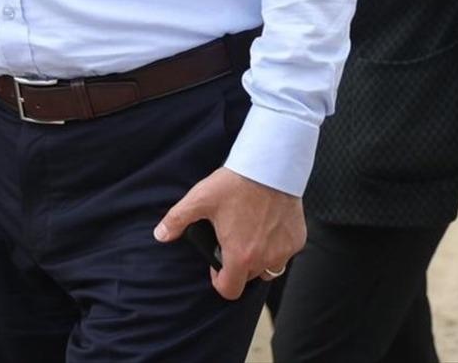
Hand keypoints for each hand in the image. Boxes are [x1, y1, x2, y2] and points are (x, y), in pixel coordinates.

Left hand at [154, 167, 304, 299]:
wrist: (270, 166)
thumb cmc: (235, 183)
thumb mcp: (200, 199)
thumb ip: (177, 219)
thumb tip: (160, 235)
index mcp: (240, 257)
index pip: (229, 291)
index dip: (220, 280)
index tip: (217, 263)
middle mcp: (265, 260)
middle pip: (248, 277)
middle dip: (238, 264)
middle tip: (232, 239)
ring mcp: (284, 251)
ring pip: (269, 267)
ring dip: (259, 257)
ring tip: (249, 232)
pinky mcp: (297, 240)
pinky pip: (285, 251)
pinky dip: (276, 244)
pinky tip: (267, 223)